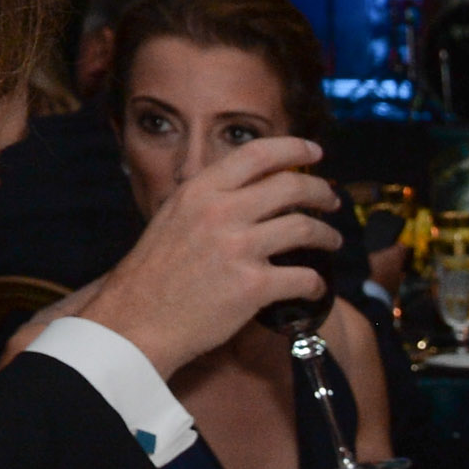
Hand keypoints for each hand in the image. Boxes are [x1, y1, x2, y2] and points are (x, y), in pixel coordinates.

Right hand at [71, 136, 340, 376]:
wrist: (135, 319)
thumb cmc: (154, 274)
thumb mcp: (173, 218)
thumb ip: (209, 202)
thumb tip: (249, 192)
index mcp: (199, 191)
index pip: (256, 154)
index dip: (293, 148)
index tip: (314, 152)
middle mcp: (220, 212)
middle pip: (291, 187)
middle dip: (321, 192)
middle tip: (332, 201)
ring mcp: (238, 248)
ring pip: (305, 228)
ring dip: (327, 235)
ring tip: (332, 241)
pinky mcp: (253, 285)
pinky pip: (304, 277)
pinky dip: (316, 283)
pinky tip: (315, 287)